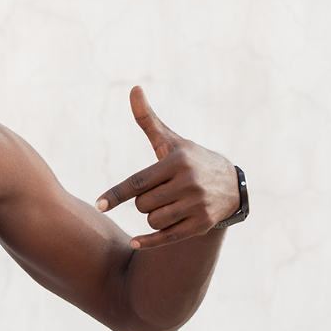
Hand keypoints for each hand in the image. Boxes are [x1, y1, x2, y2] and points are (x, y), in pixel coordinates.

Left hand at [96, 87, 238, 249]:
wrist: (231, 184)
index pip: (138, 182)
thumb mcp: (171, 141)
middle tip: (159, 194)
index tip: (99, 204)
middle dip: (143, 202)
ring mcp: (197, 204)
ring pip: (152, 220)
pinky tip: (134, 242)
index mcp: (177, 161)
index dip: (116, 195)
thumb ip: (148, 120)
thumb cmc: (190, 160)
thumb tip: (133, 88)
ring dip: (152, 217)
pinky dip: (148, 241)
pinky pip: (166, 238)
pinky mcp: (201, 224)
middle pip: (142, 204)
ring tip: (169, 206)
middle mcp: (188, 182)